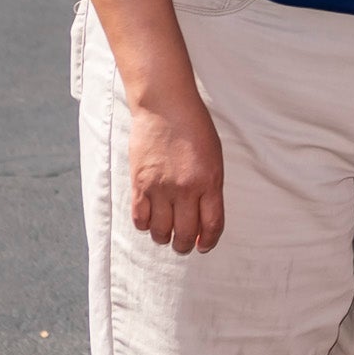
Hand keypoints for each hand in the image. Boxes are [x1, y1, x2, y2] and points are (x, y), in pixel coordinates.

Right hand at [127, 90, 225, 253]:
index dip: (208, 242)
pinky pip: (139, 219)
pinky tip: (149, 220)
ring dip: (163, 237)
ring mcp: (160, 188)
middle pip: (185, 234)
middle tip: (182, 244)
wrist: (166, 107)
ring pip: (160, 232)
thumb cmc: (195, 129)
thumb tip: (203, 218)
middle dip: (184, 245)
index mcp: (210, 182)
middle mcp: (186, 189)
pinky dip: (144, 225)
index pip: (212, 225)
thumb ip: (210, 188)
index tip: (204, 246)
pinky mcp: (139, 184)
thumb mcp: (214, 158)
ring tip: (165, 233)